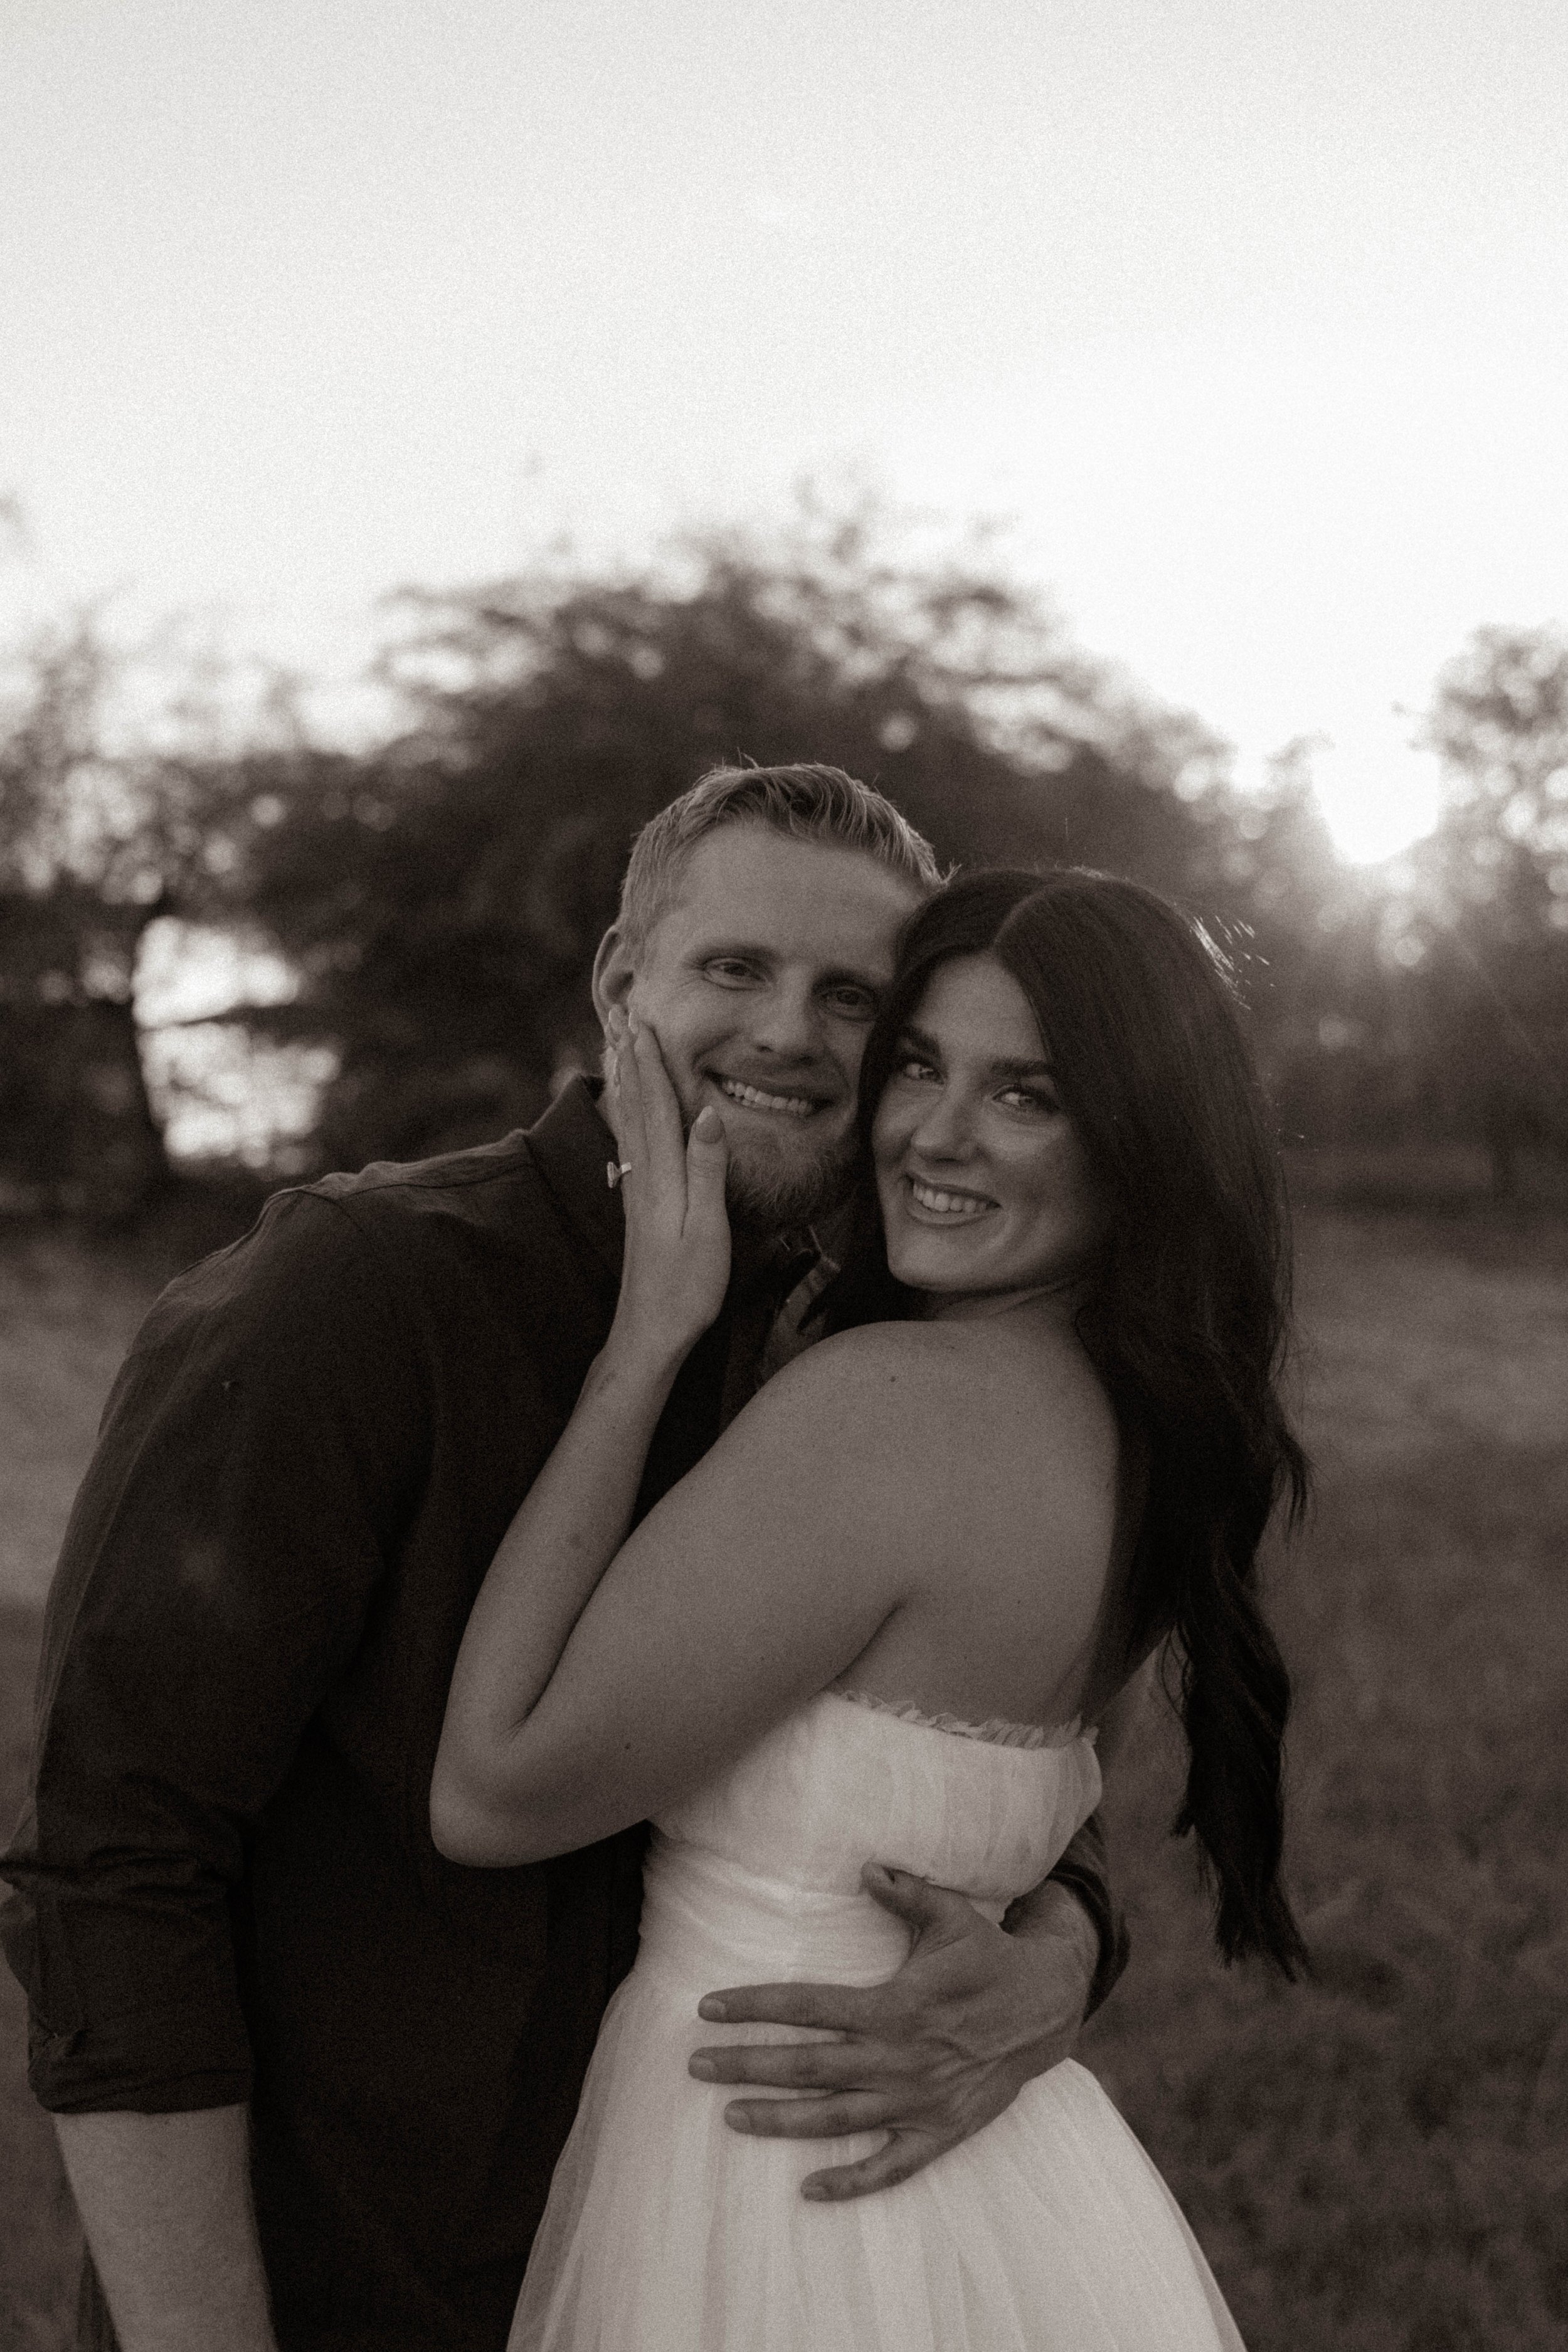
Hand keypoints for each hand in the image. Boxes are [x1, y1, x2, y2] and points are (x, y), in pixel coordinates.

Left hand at [606, 1008, 730, 1362]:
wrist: (649, 1334)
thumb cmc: (685, 1290)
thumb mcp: (707, 1232)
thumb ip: (707, 1172)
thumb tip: (709, 1114)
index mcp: (662, 1178)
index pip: (655, 1106)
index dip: (650, 1061)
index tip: (643, 1020)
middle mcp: (643, 1177)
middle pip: (635, 1104)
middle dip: (631, 1056)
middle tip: (620, 1013)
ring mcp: (637, 1192)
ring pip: (629, 1121)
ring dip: (625, 1079)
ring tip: (617, 1044)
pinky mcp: (638, 1207)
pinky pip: (631, 1143)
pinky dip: (627, 1113)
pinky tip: (626, 1107)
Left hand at [687, 1863, 1094, 2199]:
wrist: (1047, 2008)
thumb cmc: (988, 1955)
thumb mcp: (951, 1916)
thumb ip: (906, 1894)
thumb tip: (866, 1869)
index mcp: (896, 2004)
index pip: (809, 2005)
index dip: (755, 2005)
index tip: (707, 2007)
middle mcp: (900, 2056)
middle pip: (809, 2065)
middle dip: (749, 2065)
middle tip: (696, 2065)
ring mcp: (918, 2100)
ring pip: (836, 2119)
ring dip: (781, 2120)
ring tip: (731, 2116)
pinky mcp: (940, 2132)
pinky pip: (891, 2166)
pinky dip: (851, 2182)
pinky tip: (808, 2190)